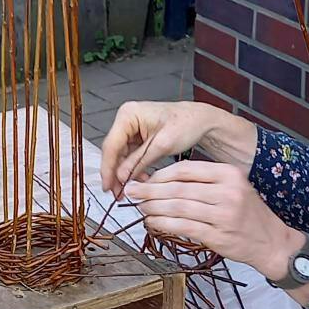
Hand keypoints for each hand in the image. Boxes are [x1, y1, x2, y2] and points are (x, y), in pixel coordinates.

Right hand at [99, 101, 226, 192]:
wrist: (201, 121)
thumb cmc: (187, 123)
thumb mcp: (162, 145)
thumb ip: (138, 161)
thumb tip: (120, 176)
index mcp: (129, 114)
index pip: (111, 145)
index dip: (108, 168)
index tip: (107, 186)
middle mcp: (127, 119)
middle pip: (114, 151)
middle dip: (116, 174)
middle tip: (117, 193)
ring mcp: (131, 129)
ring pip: (121, 156)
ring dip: (125, 173)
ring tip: (130, 190)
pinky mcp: (137, 137)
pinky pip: (130, 156)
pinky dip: (133, 169)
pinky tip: (139, 179)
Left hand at [124, 159, 303, 274]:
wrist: (272, 242)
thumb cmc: (247, 214)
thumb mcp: (232, 187)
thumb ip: (201, 182)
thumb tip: (161, 180)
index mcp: (229, 174)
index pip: (185, 169)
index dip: (159, 175)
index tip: (143, 178)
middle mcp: (227, 192)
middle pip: (178, 188)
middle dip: (150, 191)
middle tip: (132, 192)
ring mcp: (224, 215)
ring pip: (178, 208)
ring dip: (154, 208)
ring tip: (140, 208)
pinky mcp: (219, 236)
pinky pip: (184, 228)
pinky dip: (164, 225)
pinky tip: (153, 223)